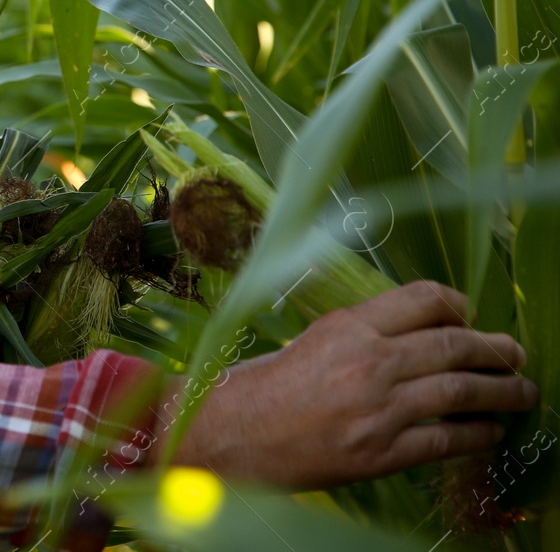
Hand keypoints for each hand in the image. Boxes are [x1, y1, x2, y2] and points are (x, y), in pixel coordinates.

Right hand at [170, 280, 537, 488]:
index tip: (472, 315)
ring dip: (502, 392)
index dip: (458, 305)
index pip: (423, 300)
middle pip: (454, 345)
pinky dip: (477, 436)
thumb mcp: (308, 340)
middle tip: (514, 354)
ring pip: (461, 392)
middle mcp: (369, 362)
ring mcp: (378, 409)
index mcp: (347, 326)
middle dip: (495, 350)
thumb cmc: (259, 386)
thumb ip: (358, 334)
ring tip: (522, 392)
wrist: (229, 434)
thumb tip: (410, 335)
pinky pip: (446, 441)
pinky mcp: (380, 453)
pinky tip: (490, 433)